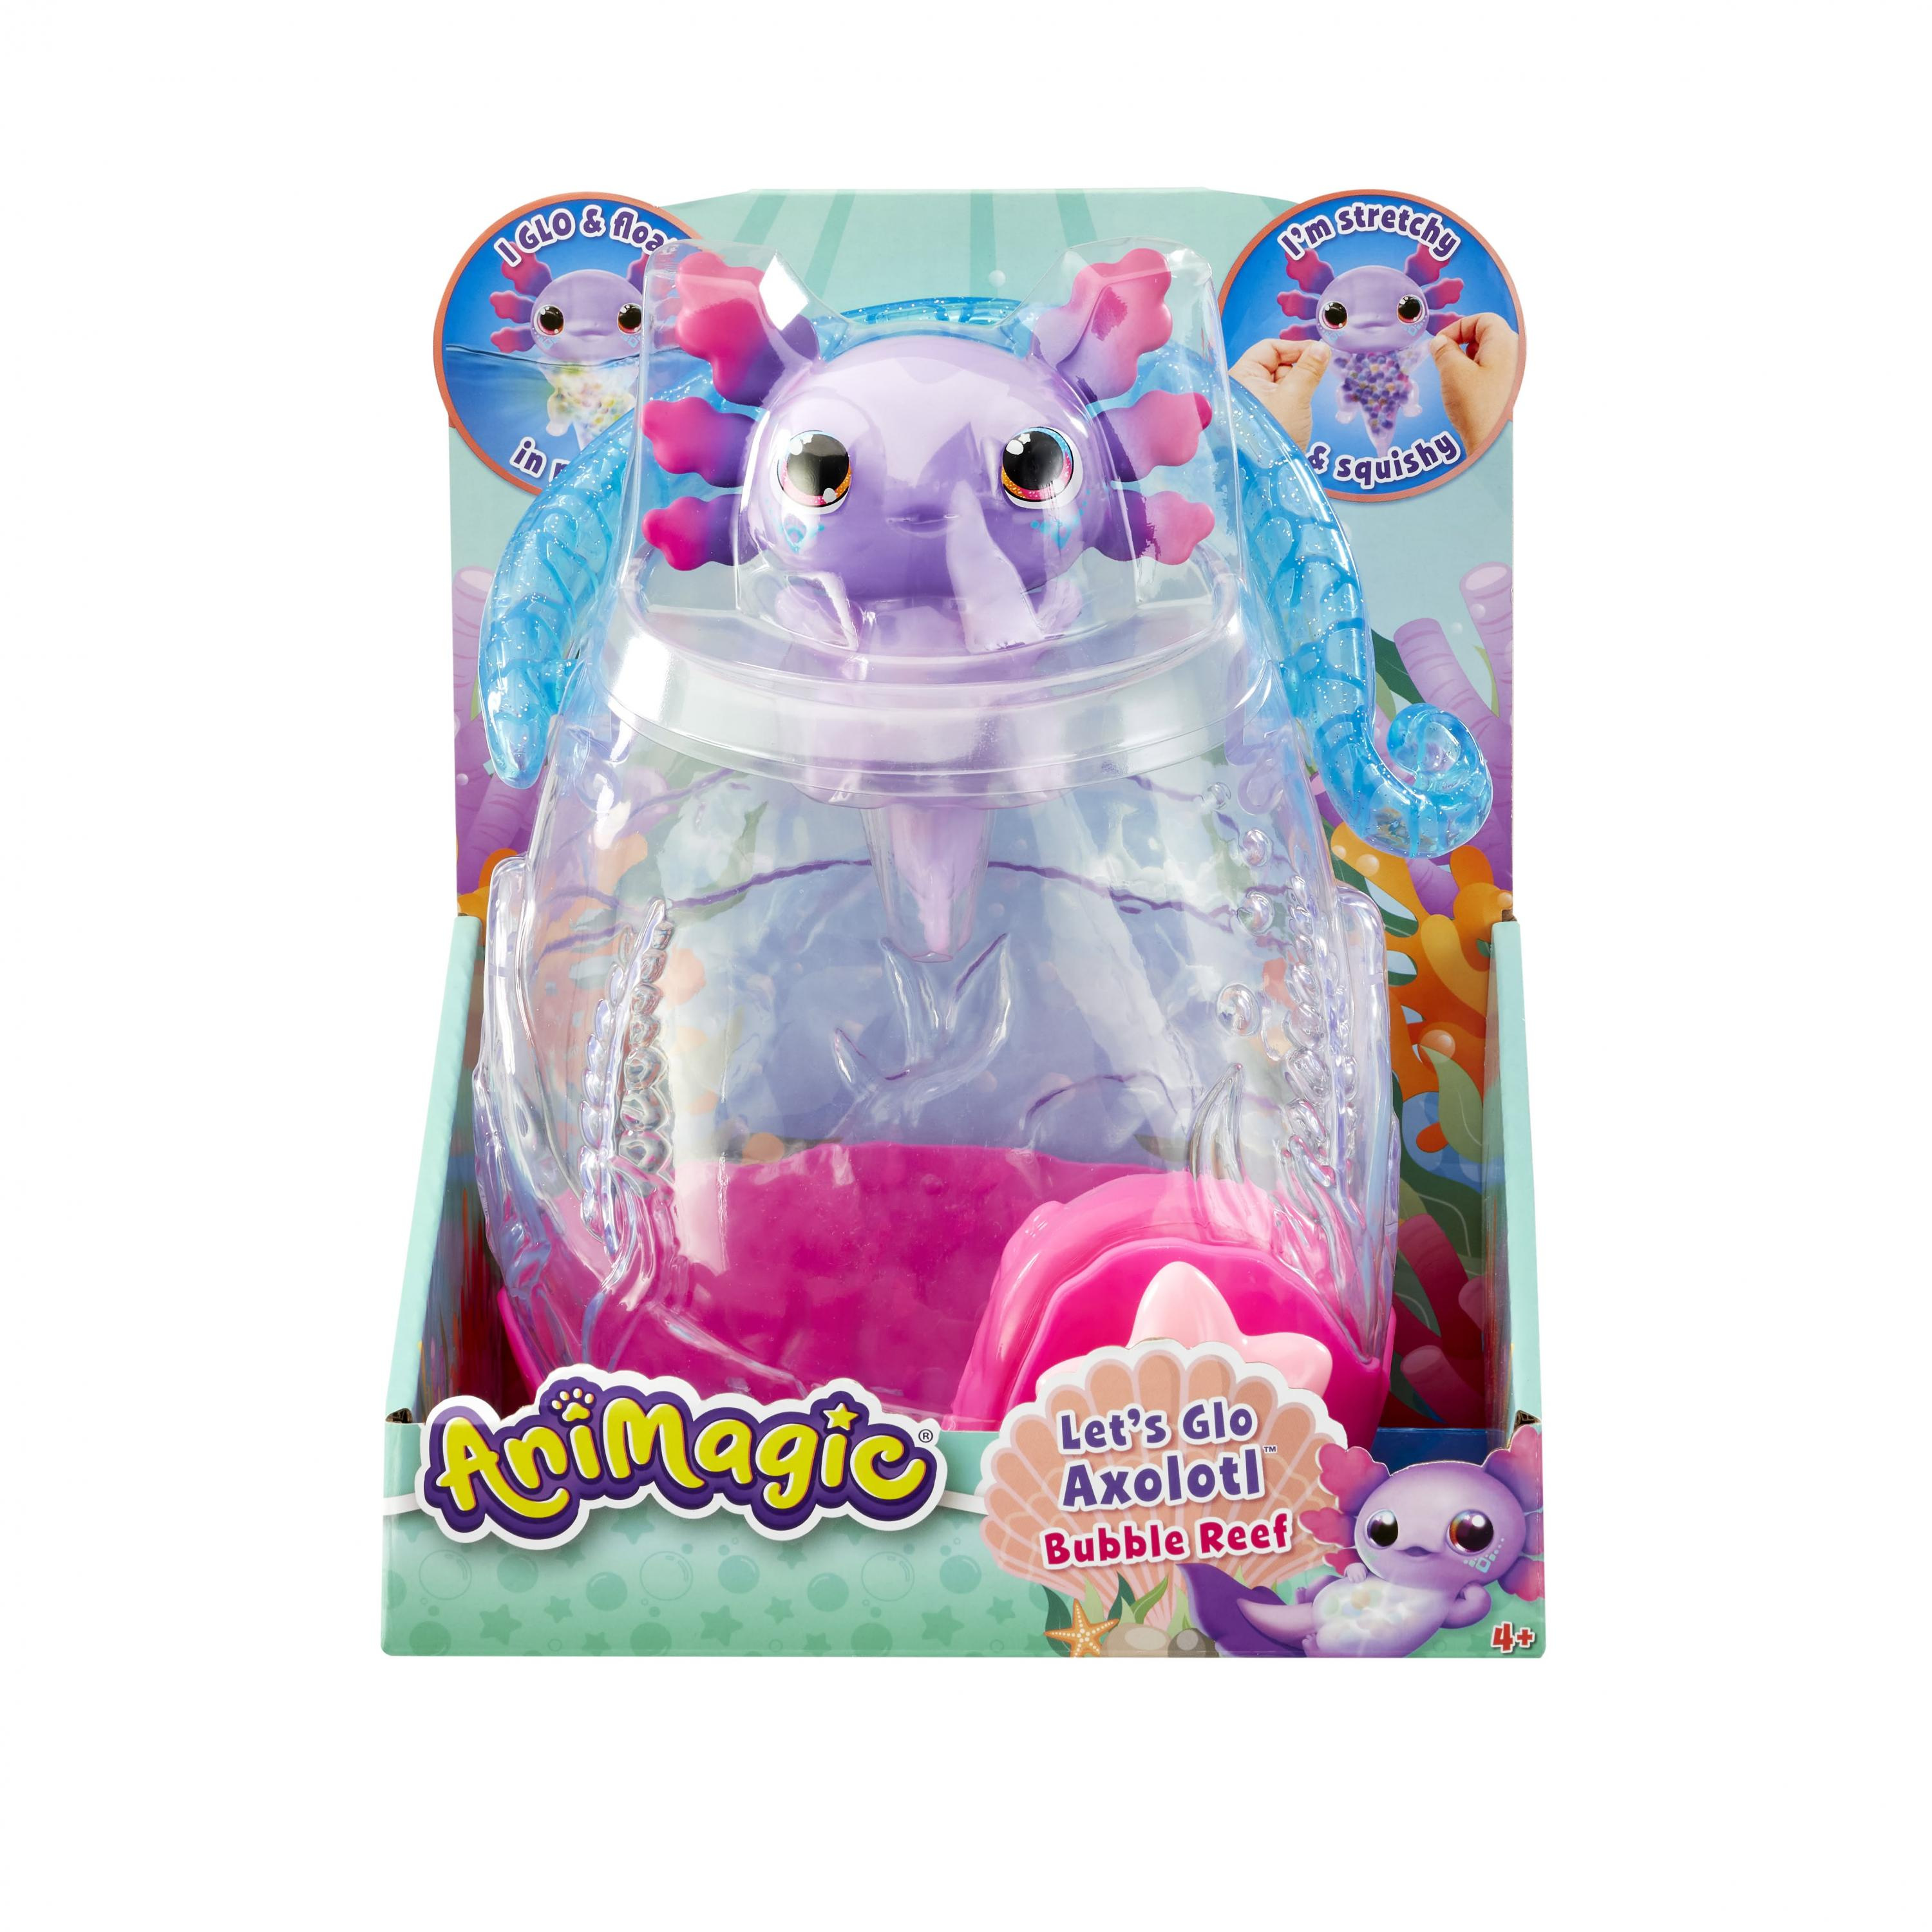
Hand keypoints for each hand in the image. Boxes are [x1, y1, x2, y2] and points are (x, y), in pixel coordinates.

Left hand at [1231, 338, 1330, 449]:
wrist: (1271, 477)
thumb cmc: (1275, 435)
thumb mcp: (1295, 397)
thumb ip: (1309, 369)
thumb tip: (1322, 348)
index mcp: (1241, 378)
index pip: (1268, 348)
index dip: (1294, 347)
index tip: (1318, 353)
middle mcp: (1244, 389)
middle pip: (1276, 363)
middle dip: (1298, 368)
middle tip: (1316, 376)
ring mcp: (1254, 405)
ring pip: (1281, 382)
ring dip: (1298, 385)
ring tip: (1304, 400)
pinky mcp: (1264, 418)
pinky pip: (1282, 399)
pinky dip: (1295, 399)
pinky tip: (1300, 410)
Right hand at [1428, 313, 1519, 450]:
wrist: (1493, 443)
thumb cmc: (1477, 408)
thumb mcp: (1452, 372)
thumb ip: (1443, 350)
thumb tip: (1439, 343)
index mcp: (1505, 342)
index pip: (1482, 319)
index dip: (1457, 327)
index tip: (1439, 344)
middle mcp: (1516, 353)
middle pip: (1485, 336)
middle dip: (1461, 346)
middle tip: (1444, 363)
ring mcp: (1515, 372)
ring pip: (1487, 355)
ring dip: (1466, 363)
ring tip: (1455, 382)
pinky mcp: (1511, 389)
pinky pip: (1492, 372)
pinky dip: (1475, 376)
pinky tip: (1465, 394)